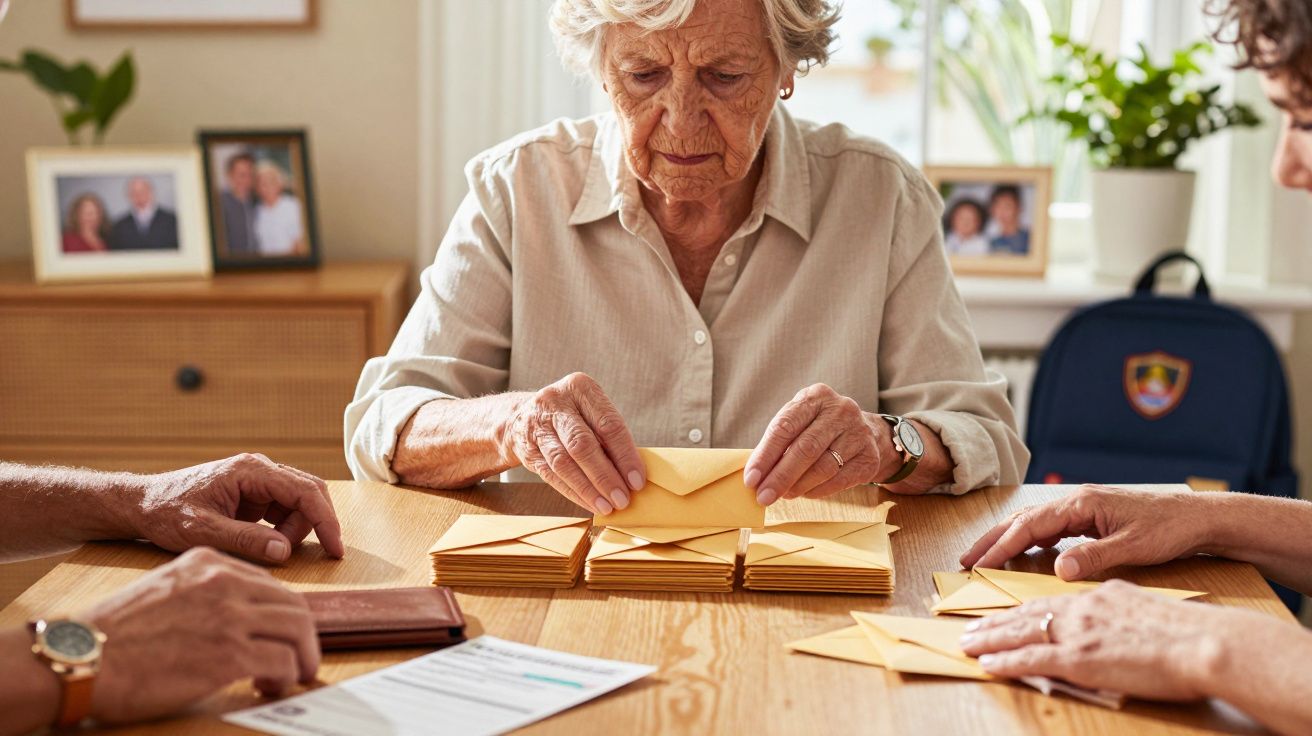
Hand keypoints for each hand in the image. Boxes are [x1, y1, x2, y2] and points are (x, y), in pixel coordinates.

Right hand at [86, 547, 319, 722]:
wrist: (79, 656)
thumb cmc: (112, 634)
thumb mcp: (164, 591)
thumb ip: (202, 595)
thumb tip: (235, 620)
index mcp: (208, 563)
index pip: (270, 584)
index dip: (282, 615)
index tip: (281, 636)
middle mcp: (224, 583)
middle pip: (293, 605)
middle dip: (304, 636)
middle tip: (301, 659)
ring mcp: (229, 617)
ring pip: (299, 630)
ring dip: (303, 657)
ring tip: (291, 677)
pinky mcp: (229, 655)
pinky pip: (282, 662)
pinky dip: (286, 677)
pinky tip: (267, 687)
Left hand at [124, 454, 344, 564]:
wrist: (142, 504)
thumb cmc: (166, 513)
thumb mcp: (202, 531)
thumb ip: (244, 540)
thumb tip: (284, 551)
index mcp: (250, 471)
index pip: (304, 491)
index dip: (326, 520)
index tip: (336, 548)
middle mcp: (259, 469)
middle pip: (309, 492)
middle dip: (315, 524)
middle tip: (318, 554)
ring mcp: (258, 480)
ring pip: (299, 502)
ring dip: (295, 529)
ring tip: (270, 549)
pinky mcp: (254, 493)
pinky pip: (285, 508)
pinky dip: (284, 529)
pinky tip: (267, 543)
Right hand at [507, 372, 644, 514]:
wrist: (524, 416)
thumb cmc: (572, 416)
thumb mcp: (591, 412)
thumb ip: (610, 437)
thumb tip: (632, 474)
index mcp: (580, 387)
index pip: (608, 424)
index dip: (625, 455)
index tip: (637, 480)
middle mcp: (555, 402)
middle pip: (583, 445)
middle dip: (605, 476)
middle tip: (622, 499)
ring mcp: (537, 425)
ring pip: (564, 463)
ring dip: (588, 489)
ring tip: (607, 506)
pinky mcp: (526, 448)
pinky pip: (551, 475)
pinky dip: (573, 492)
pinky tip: (589, 503)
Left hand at [745, 384, 892, 505]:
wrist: (866, 432)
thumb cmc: (820, 428)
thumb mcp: (800, 422)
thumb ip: (779, 442)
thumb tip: (756, 475)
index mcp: (815, 396)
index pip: (785, 427)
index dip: (765, 456)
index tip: (751, 479)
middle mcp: (840, 410)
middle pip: (805, 449)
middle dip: (780, 477)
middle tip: (763, 496)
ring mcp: (859, 432)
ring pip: (823, 467)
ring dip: (798, 486)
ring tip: (784, 494)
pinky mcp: (870, 457)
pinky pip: (839, 480)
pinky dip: (817, 490)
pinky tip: (805, 492)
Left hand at [959, 580, 1227, 700]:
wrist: (1202, 642)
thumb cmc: (1188, 632)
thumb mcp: (1146, 608)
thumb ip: (1120, 609)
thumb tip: (1113, 612)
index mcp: (1100, 597)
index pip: (1051, 602)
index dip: (1023, 610)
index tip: (1004, 615)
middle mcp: (1082, 609)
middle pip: (1027, 614)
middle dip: (995, 622)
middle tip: (970, 628)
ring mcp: (1078, 633)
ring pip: (1021, 633)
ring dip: (989, 639)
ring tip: (966, 644)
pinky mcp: (1078, 658)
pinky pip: (1030, 659)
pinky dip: (1004, 662)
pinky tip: (986, 665)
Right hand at [960, 485, 1214, 579]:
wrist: (1198, 516)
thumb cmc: (1170, 529)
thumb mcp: (1134, 547)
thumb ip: (1095, 557)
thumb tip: (1059, 570)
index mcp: (1082, 504)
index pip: (1030, 526)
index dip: (1002, 545)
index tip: (979, 563)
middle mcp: (1076, 501)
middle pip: (1022, 520)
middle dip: (992, 539)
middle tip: (965, 560)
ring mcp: (1082, 508)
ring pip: (1033, 523)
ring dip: (1007, 539)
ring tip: (984, 558)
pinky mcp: (1089, 517)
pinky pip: (1049, 528)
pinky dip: (1028, 540)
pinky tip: (1024, 553)